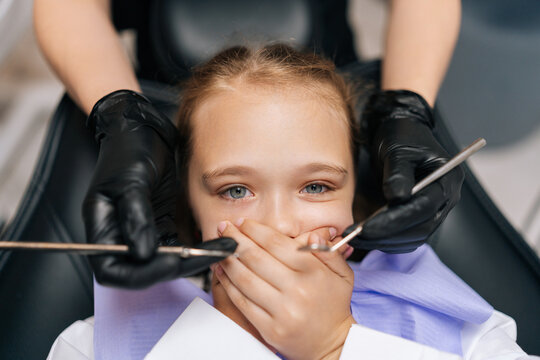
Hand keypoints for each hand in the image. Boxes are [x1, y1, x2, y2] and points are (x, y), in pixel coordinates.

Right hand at [83, 90, 235, 287]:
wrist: (143, 130)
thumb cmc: (128, 150)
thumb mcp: (131, 180)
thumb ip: (136, 217)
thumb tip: (144, 254)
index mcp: (102, 229)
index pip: (113, 271)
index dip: (141, 275)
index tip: (171, 262)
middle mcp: (121, 237)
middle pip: (144, 271)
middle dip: (177, 267)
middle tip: (209, 256)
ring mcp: (143, 233)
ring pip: (166, 262)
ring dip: (194, 260)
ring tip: (224, 251)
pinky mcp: (162, 226)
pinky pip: (179, 246)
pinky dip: (198, 248)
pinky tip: (219, 243)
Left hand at [215, 219, 354, 359]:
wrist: (333, 345)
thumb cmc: (334, 306)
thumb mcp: (342, 274)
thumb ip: (328, 251)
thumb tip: (312, 235)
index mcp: (313, 272)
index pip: (276, 243)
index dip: (255, 230)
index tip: (242, 223)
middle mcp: (297, 290)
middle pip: (256, 258)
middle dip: (236, 239)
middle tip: (224, 228)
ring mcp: (282, 310)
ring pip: (245, 278)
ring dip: (228, 259)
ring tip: (220, 248)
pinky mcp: (270, 328)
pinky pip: (242, 301)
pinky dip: (228, 284)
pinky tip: (221, 271)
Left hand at [350, 90, 463, 252]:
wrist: (400, 132)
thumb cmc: (402, 136)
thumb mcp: (397, 150)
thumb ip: (397, 173)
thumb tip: (397, 198)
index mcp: (447, 180)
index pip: (423, 208)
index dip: (395, 221)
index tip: (367, 227)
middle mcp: (445, 198)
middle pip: (420, 228)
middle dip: (386, 235)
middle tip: (356, 235)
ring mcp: (434, 209)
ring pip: (413, 237)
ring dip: (384, 241)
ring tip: (355, 236)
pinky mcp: (420, 216)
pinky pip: (407, 236)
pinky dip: (387, 240)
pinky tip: (366, 236)